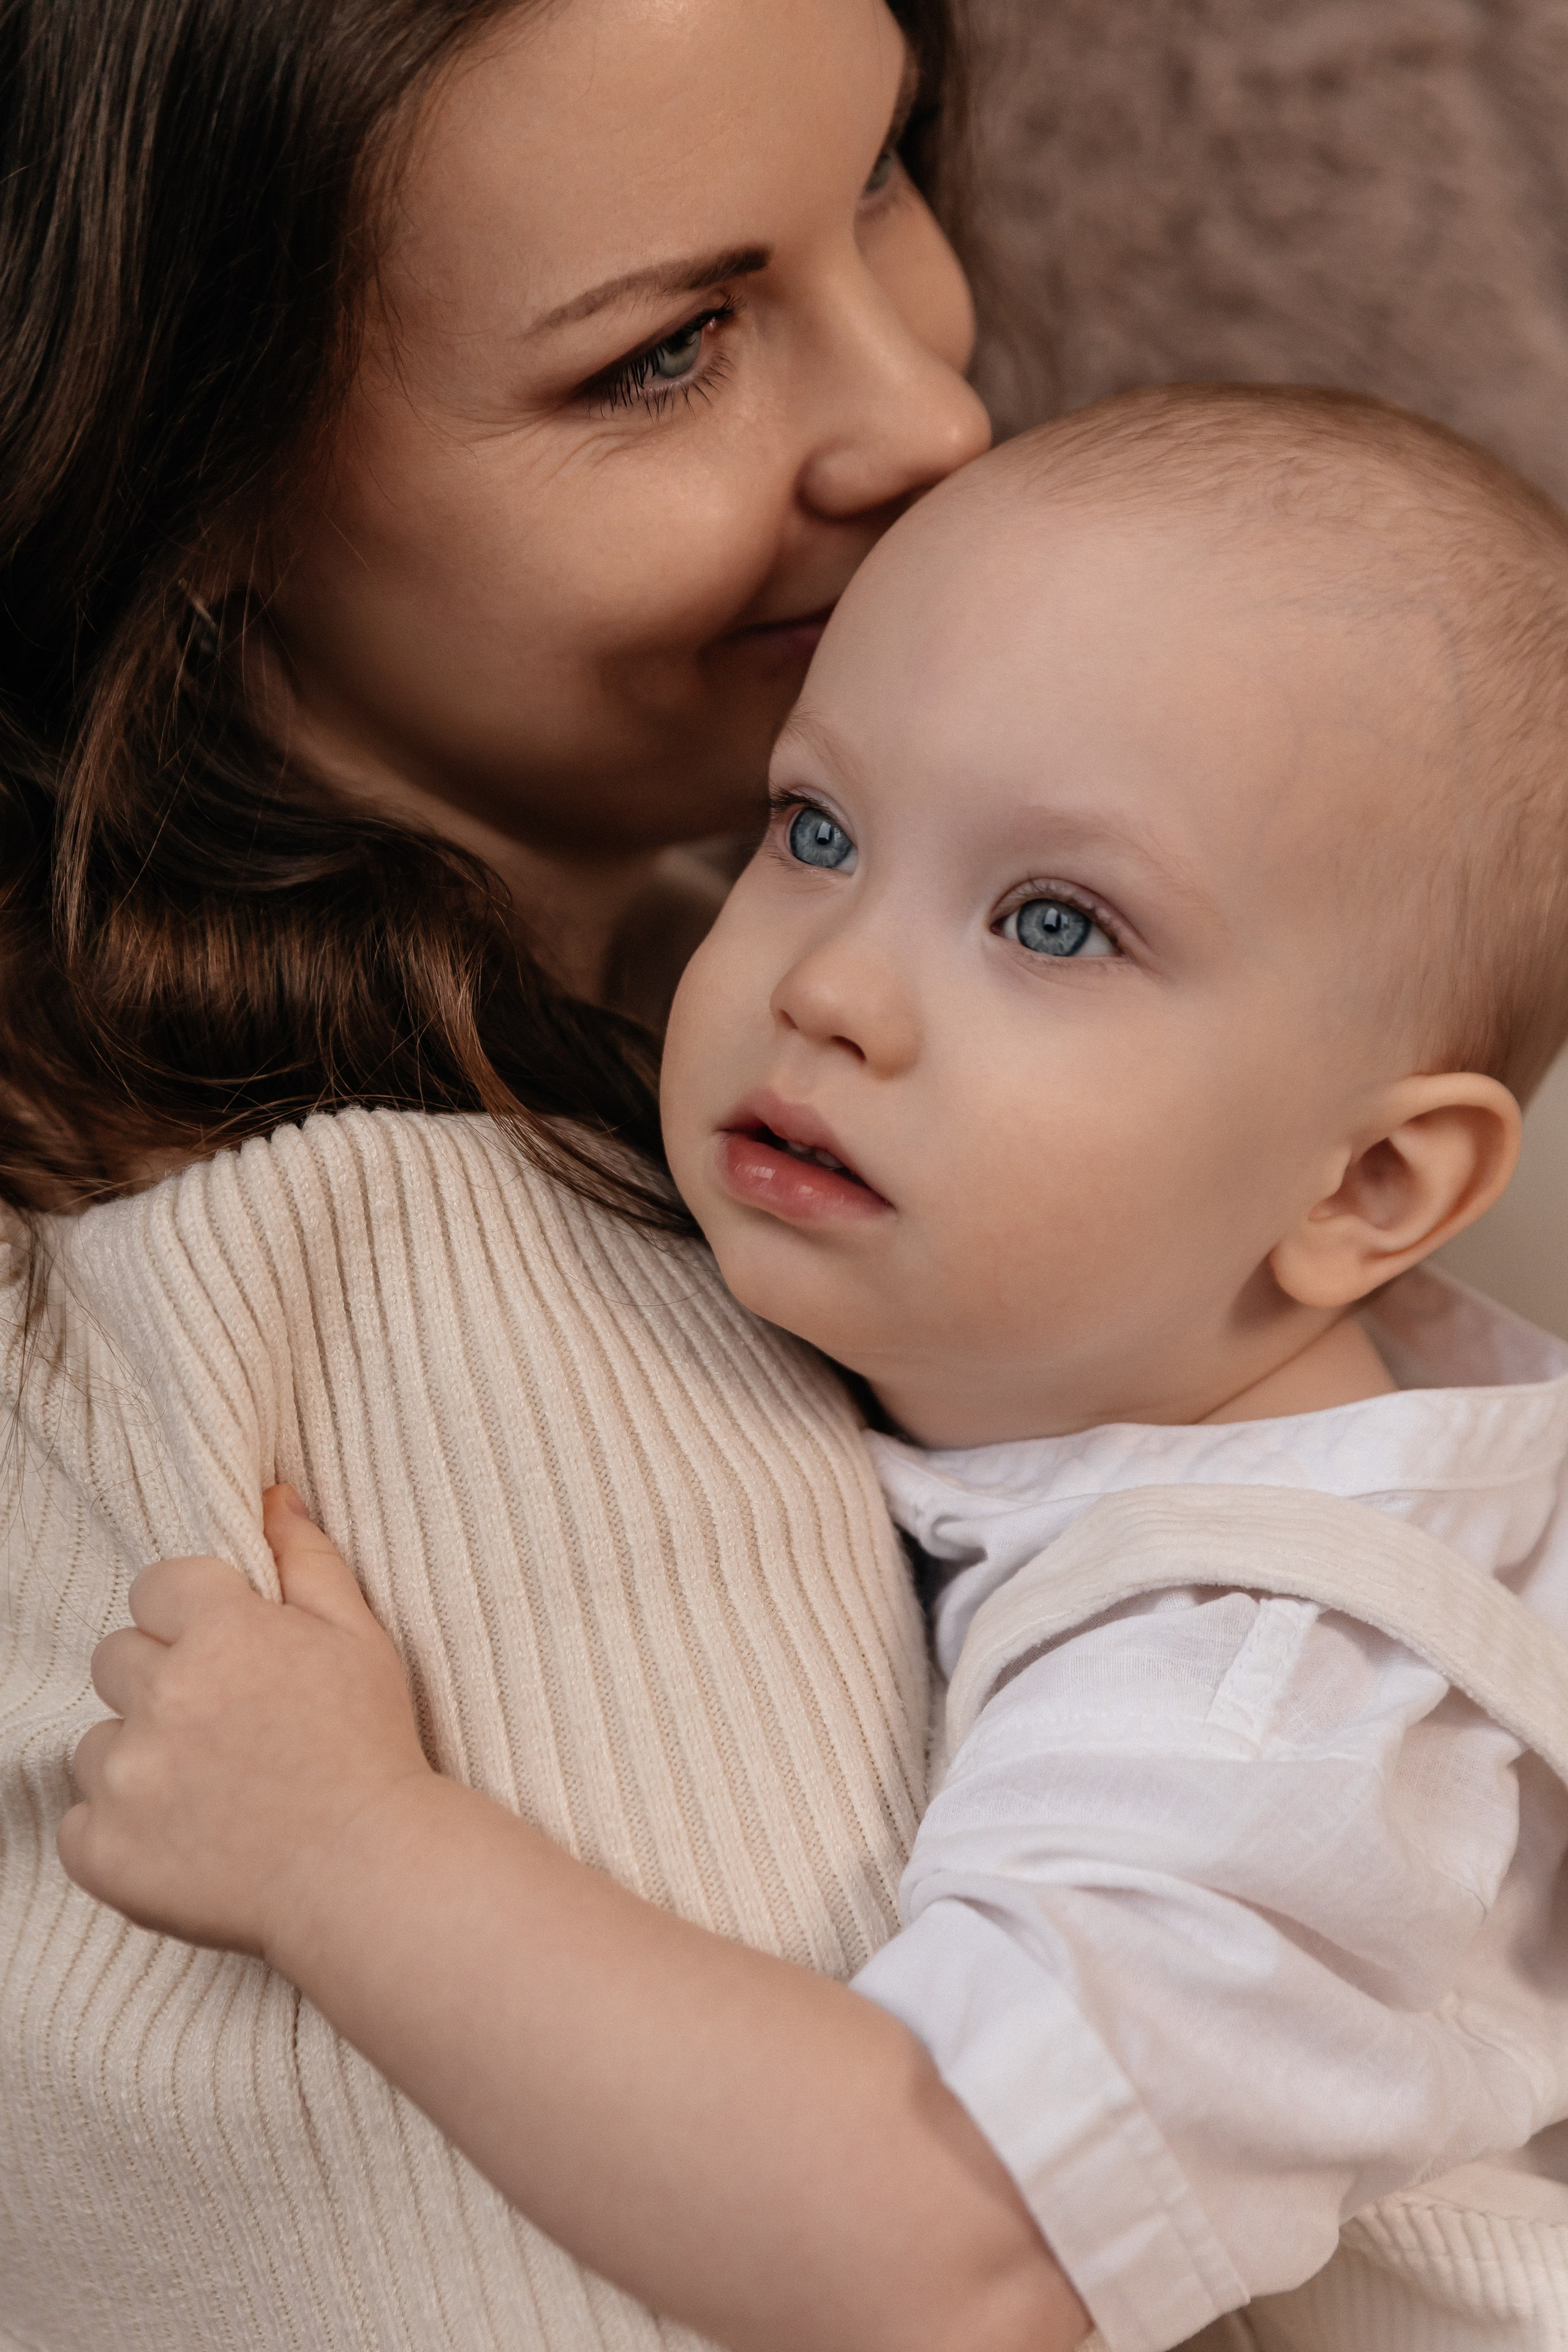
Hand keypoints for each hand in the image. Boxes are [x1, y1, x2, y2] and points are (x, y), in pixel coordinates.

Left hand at [58, 1487, 434, 1960]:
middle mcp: (162, 1697)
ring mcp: (127, 1778)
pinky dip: (120, 1831)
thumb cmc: (372, 1750)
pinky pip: (80, 1822)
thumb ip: (307, 1561)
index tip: (230, 1656)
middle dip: (161, 1683)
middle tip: (225, 1727)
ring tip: (211, 1790)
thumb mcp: (360, 1637)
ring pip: (96, 1741)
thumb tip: (272, 1497)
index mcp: (221, 1633)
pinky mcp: (103, 1851)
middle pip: (116, 1658)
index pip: (155, 1588)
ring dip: (138, 1758)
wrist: (369, 1876)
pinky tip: (184, 1838)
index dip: (192, 1618)